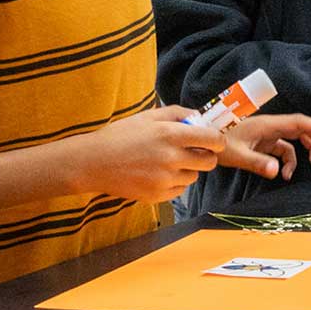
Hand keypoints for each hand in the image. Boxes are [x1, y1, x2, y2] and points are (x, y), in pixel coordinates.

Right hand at [75, 106, 224, 201]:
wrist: (92, 163)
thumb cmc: (120, 136)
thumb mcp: (147, 116)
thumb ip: (177, 113)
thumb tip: (199, 117)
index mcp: (170, 135)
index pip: (212, 140)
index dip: (217, 140)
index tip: (215, 141)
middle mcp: (171, 158)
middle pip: (209, 162)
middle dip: (206, 156)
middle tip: (195, 152)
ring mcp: (164, 180)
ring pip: (193, 177)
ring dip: (188, 169)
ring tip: (168, 162)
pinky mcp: (156, 196)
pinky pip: (179, 190)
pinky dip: (174, 183)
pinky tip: (158, 174)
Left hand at [220, 114, 310, 179]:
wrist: (205, 140)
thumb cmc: (218, 143)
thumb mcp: (237, 155)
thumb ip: (257, 163)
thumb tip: (277, 171)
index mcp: (268, 125)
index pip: (298, 122)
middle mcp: (271, 127)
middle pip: (302, 129)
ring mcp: (268, 134)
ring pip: (296, 139)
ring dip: (309, 150)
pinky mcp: (264, 143)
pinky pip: (284, 149)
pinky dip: (290, 161)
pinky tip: (285, 174)